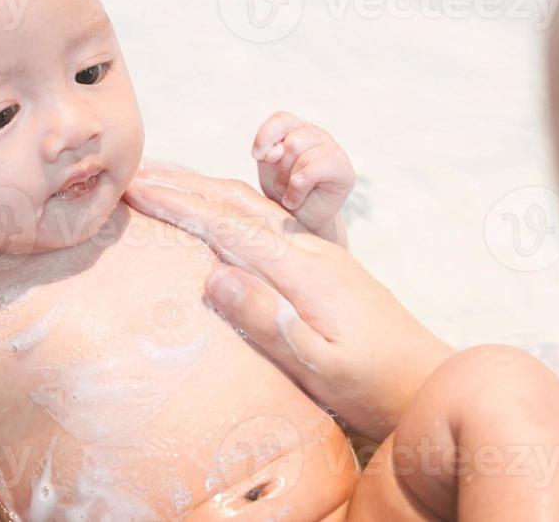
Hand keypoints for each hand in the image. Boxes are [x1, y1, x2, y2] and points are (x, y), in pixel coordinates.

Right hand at [124, 164, 451, 441]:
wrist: (427, 381)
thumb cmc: (372, 384)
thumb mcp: (318, 365)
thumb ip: (268, 320)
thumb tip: (212, 276)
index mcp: (303, 271)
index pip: (228, 226)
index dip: (178, 205)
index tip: (135, 190)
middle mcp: (309, 250)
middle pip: (235, 203)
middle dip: (181, 185)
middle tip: (131, 175)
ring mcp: (316, 252)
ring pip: (250, 204)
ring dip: (202, 187)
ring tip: (161, 179)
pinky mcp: (320, 261)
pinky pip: (263, 218)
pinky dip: (227, 203)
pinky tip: (213, 208)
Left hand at [251, 112, 354, 245]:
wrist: (300, 220)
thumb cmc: (284, 190)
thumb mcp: (268, 167)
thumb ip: (269, 151)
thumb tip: (277, 150)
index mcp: (297, 129)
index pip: (281, 119)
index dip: (265, 136)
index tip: (257, 156)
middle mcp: (317, 135)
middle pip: (292, 140)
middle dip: (280, 168)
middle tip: (281, 185)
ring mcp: (333, 150)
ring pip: (303, 155)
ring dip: (288, 181)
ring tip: (289, 194)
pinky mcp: (343, 170)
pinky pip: (315, 170)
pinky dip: (298, 189)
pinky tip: (296, 199)